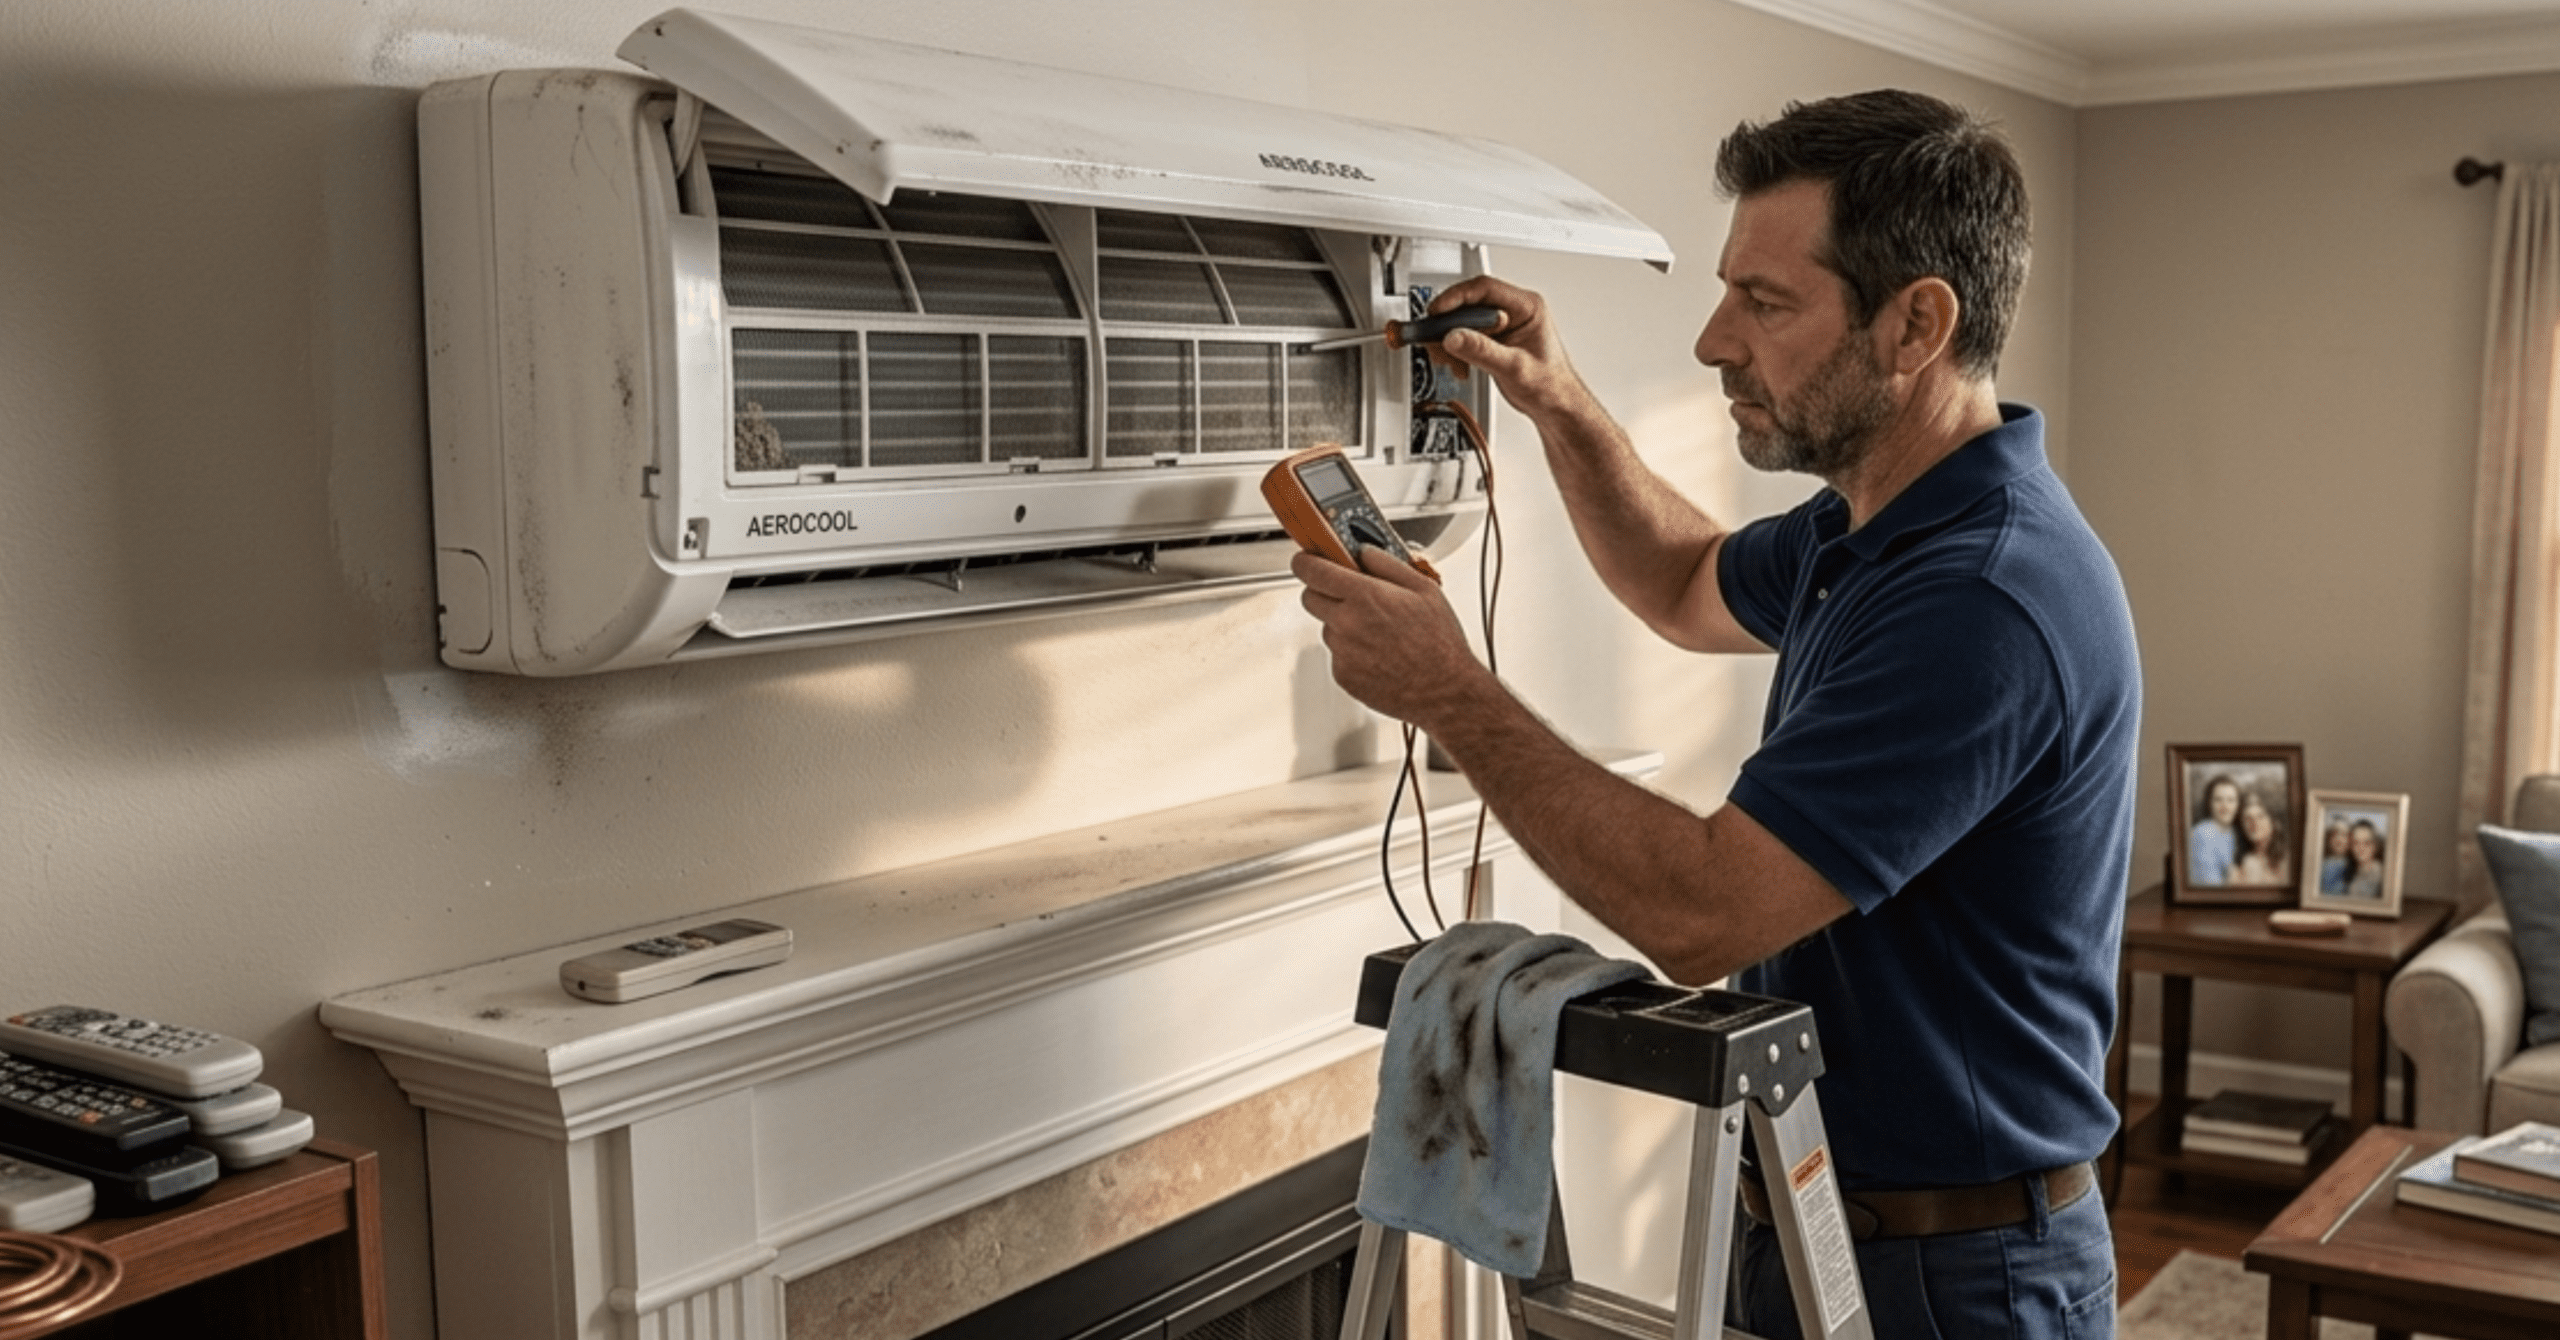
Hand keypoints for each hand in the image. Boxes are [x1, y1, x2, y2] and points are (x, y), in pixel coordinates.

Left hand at [1292, 547, 1485, 730]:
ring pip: (1327, 627)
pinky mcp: (1343, 675)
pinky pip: (1336, 654)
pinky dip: (1350, 651)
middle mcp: (1348, 624)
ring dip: (1342, 624)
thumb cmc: (1440, 643)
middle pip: (1310, 597)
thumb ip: (1387, 563)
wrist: (1445, 691)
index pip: (1312, 570)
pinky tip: (1378, 653)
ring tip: (1379, 632)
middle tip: (1350, 595)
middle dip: (1324, 591)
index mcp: (1366, 597)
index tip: (1307, 559)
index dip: (1306, 561)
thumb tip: (1363, 552)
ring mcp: (1342, 652)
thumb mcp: (1424, 589)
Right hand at [1423, 276, 1595, 425]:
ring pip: (1463, 321)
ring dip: (1450, 340)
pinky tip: (1459, 366)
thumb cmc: (1550, 386)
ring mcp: (1500, 325)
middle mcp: (1513, 311)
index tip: (1437, 311)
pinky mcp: (1491, 340)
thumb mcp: (1514, 368)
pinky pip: (1464, 336)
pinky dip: (1455, 350)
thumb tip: (1455, 336)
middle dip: (1449, 325)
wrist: (1554, 406)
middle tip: (1435, 340)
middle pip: (1469, 304)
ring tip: (1450, 360)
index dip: (1456, 297)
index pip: (1485, 289)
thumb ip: (1483, 351)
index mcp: (1527, 307)